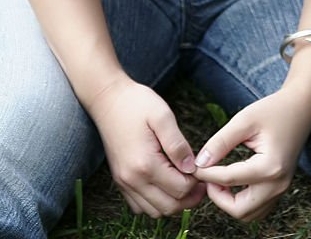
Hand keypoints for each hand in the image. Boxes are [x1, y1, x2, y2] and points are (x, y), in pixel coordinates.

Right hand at [87, 77, 205, 217]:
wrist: (108, 99)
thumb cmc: (136, 103)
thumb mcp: (163, 116)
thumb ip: (178, 144)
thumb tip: (191, 168)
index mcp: (145, 164)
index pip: (180, 189)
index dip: (197, 182)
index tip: (202, 169)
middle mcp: (133, 179)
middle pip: (169, 207)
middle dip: (189, 198)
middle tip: (199, 181)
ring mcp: (124, 182)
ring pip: (155, 211)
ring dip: (173, 203)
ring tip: (184, 182)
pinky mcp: (120, 181)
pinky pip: (140, 206)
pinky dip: (155, 202)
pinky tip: (164, 184)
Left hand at [193, 91, 310, 221]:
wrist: (301, 109)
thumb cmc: (273, 110)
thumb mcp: (244, 120)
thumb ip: (221, 142)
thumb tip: (200, 162)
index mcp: (270, 166)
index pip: (229, 179)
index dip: (206, 174)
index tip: (194, 166)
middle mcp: (278, 184)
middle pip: (240, 210)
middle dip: (218, 197)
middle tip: (207, 177)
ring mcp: (281, 189)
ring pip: (249, 214)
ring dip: (229, 202)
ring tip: (217, 180)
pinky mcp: (280, 189)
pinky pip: (257, 208)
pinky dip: (241, 201)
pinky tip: (231, 182)